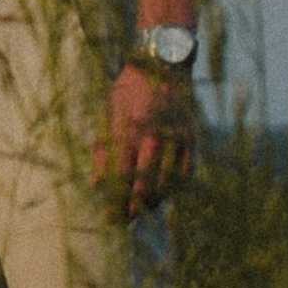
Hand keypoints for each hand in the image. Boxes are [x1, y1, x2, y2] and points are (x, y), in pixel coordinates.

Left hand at [94, 66, 198, 220]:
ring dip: (153, 201)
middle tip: (124, 221)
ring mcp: (176, 139)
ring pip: (166, 183)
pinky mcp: (191, 139)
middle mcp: (154, 138)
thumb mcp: (108, 116)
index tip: (109, 218)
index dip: (115, 201)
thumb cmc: (128, 91)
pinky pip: (185, 173)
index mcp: (129, 131)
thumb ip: (103, 150)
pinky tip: (163, 194)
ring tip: (141, 210)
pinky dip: (174, 188)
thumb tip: (96, 184)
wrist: (162, 65)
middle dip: (133, 207)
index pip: (122, 177)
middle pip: (144, 185)